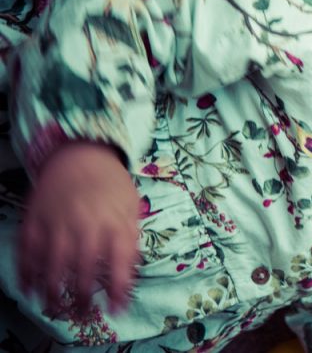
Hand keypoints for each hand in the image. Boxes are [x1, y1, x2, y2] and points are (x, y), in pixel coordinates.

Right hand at [18, 141, 140, 314]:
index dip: (120, 287)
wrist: (81, 152)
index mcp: (115, 220)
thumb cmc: (111, 182)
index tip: (118, 306)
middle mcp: (86, 223)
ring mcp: (58, 220)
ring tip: (56, 307)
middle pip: (84, 266)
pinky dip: (26, 271)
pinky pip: (28, 249)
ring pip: (54, 263)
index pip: (120, 259)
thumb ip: (131, 236)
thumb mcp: (132, 205)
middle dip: (84, 295)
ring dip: (53, 290)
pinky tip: (29, 287)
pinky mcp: (36, 218)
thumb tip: (132, 269)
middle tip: (84, 312)